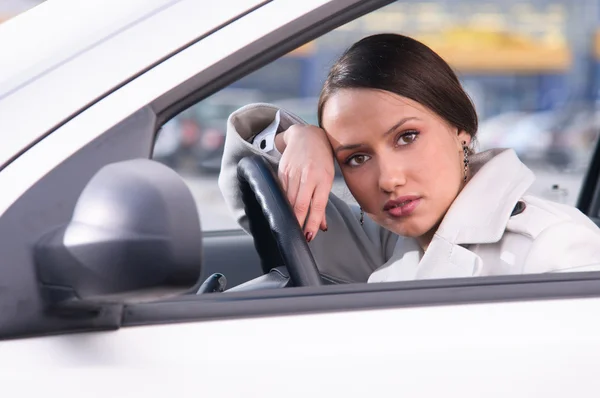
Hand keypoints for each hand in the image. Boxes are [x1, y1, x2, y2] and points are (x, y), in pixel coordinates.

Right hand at [275, 125, 334, 241]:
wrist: (306, 135)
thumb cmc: (321, 158)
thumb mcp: (327, 177)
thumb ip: (322, 202)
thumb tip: (322, 226)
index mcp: (323, 178)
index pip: (317, 205)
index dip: (312, 222)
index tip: (309, 236)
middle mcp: (308, 176)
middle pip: (300, 205)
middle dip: (298, 223)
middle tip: (296, 237)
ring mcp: (294, 173)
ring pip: (289, 200)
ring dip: (290, 215)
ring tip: (290, 227)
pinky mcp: (282, 172)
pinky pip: (282, 192)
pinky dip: (283, 204)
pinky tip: (284, 211)